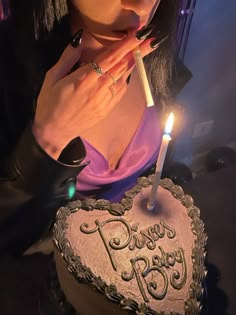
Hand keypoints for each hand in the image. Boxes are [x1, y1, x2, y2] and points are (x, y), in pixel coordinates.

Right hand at [33, 30, 156, 158]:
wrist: (54, 132)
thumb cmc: (49, 104)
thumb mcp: (52, 78)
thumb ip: (67, 58)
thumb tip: (80, 40)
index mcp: (83, 79)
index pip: (109, 58)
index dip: (125, 45)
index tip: (137, 35)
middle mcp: (97, 90)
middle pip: (121, 67)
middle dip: (135, 52)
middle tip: (149, 41)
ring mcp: (104, 102)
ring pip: (123, 80)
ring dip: (132, 65)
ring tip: (140, 52)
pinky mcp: (106, 111)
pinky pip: (120, 93)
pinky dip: (125, 80)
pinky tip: (127, 73)